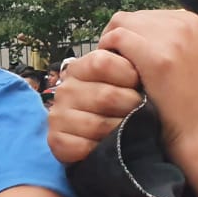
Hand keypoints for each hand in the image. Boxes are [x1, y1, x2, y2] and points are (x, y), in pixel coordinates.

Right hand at [47, 48, 144, 162]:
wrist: (107, 139)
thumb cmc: (121, 104)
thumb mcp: (126, 77)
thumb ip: (130, 59)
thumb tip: (129, 46)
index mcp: (80, 68)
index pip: (102, 62)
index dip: (128, 74)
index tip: (138, 83)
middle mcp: (65, 90)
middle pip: (105, 96)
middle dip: (132, 108)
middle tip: (141, 113)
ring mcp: (57, 115)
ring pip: (97, 125)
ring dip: (121, 132)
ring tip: (129, 132)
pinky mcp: (55, 141)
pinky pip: (82, 147)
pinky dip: (100, 150)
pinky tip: (108, 147)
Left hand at [95, 10, 197, 154]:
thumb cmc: (185, 102)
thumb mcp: (180, 58)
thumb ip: (159, 40)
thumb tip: (121, 32)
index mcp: (189, 20)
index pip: (141, 16)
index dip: (127, 37)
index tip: (125, 61)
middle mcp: (183, 23)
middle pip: (128, 18)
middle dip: (115, 41)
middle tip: (114, 69)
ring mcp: (173, 38)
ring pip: (119, 25)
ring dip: (109, 48)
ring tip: (115, 74)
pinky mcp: (158, 57)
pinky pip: (116, 39)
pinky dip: (107, 56)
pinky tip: (114, 77)